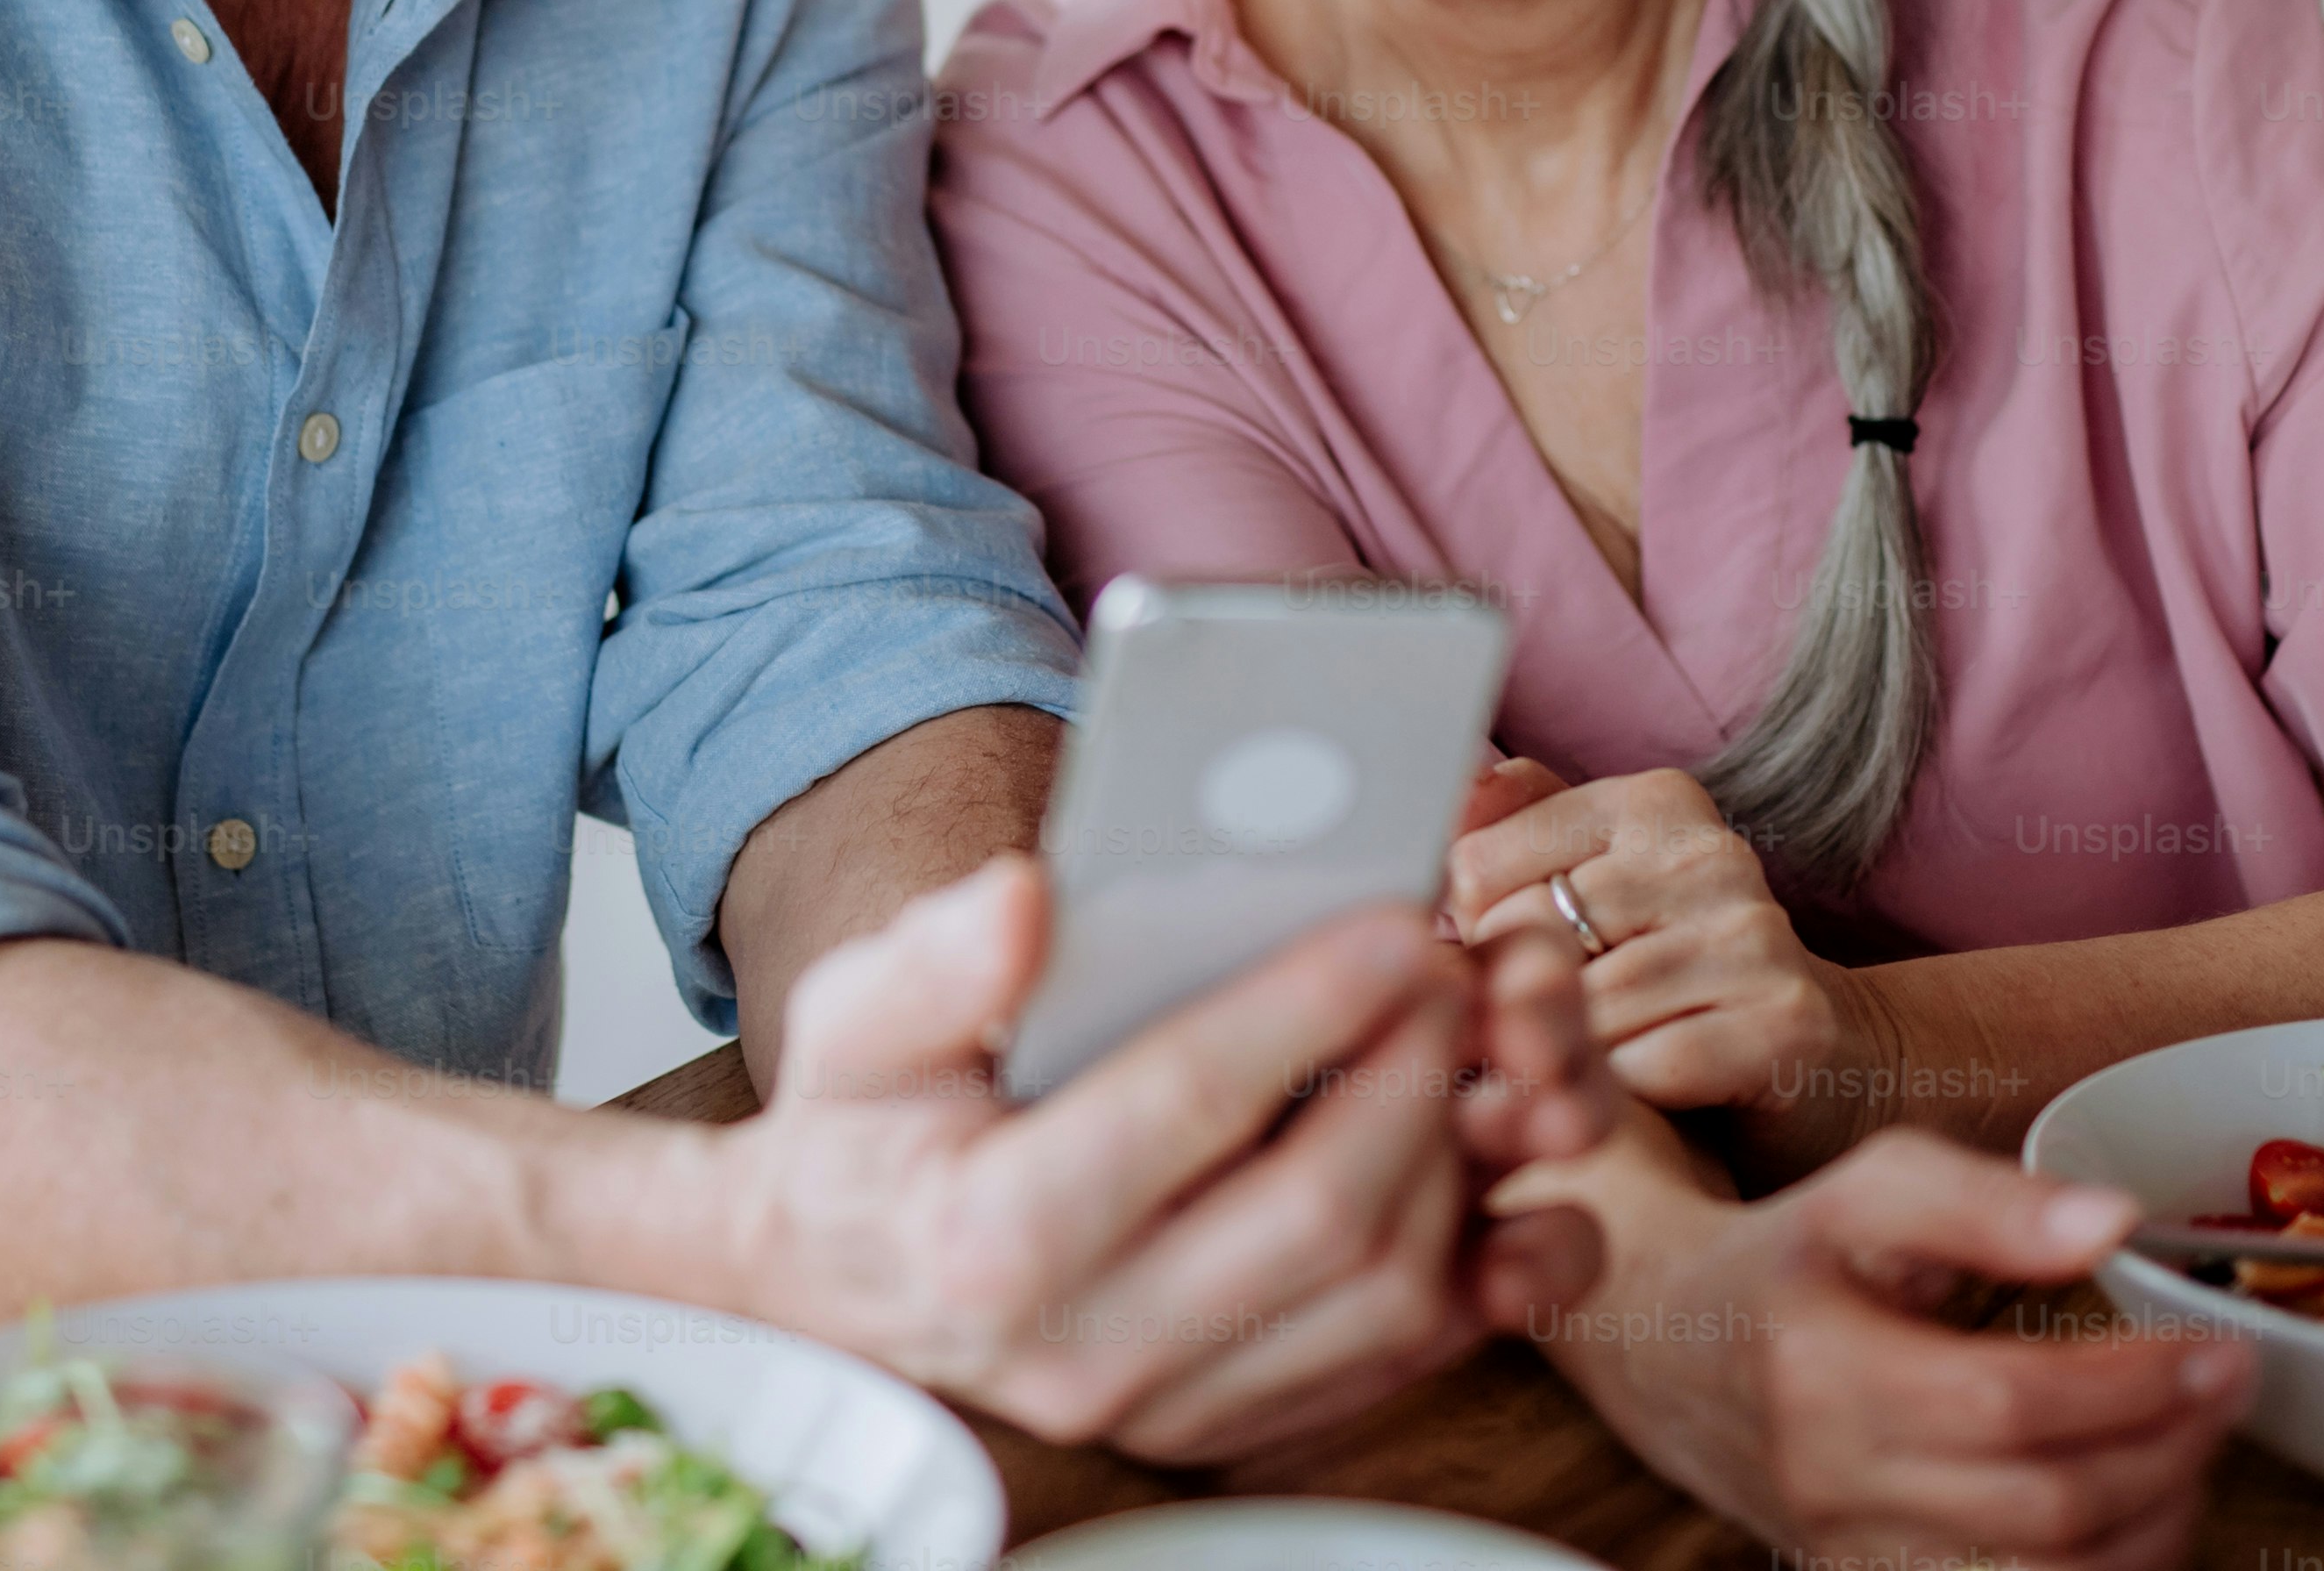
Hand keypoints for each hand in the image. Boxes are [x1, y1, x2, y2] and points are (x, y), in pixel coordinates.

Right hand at [722, 858, 1594, 1459]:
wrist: (836, 1288)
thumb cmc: (861, 1132)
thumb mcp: (851, 1021)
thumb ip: (937, 960)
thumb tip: (1033, 897)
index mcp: (995, 1233)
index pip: (1187, 1104)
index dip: (1305, 1005)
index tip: (1393, 921)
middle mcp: (1087, 1346)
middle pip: (1319, 1212)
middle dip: (1411, 1073)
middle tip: (1449, 966)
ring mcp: (1167, 1403)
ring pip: (1378, 1297)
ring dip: (1454, 1162)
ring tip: (1465, 1045)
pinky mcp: (1227, 1425)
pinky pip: (1392, 1362)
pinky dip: (1470, 1273)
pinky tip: (1487, 1173)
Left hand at [1449, 758, 1869, 1137]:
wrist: (1820, 1061)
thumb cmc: (1674, 975)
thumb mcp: (1596, 887)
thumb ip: (1517, 830)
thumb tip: (1458, 787)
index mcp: (1654, 801)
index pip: (1482, 862)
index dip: (1472, 935)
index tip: (1502, 964)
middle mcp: (1711, 854)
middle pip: (1532, 936)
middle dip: (1515, 1001)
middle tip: (1534, 1032)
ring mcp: (1755, 935)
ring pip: (1588, 1008)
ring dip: (1573, 1054)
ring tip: (1591, 1063)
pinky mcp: (1787, 1022)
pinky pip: (1646, 1067)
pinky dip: (1628, 1091)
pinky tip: (1647, 1093)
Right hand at [1528, 1115, 2251, 1569]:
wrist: (1669, 1350)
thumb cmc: (1786, 1260)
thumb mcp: (1865, 1191)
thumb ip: (1985, 1199)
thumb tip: (2112, 1221)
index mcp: (1820, 1370)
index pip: (2009, 1403)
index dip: (2134, 1384)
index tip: (2214, 1345)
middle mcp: (1831, 1483)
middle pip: (2044, 1507)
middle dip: (2167, 1450)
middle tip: (2226, 1386)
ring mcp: (1853, 1556)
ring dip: (2153, 1523)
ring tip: (2193, 1445)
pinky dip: (2105, 1569)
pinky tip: (2141, 1507)